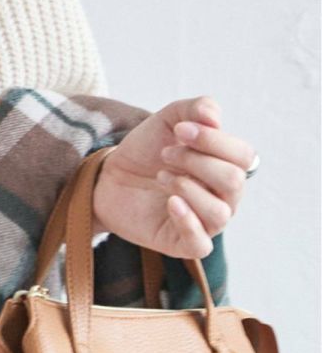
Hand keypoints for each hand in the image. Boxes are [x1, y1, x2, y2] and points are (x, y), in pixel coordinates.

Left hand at [90, 95, 256, 259]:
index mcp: (226, 166)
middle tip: (165, 154)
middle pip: (233, 181)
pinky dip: (187, 221)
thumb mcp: (167, 121)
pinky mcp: (183, 243)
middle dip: (196, 161)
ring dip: (187, 187)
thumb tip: (214, 117)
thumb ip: (195, 109)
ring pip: (220, 212)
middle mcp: (224, 196)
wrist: (109, 176)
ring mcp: (206, 222)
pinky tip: (169, 202)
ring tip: (161, 176)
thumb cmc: (147, 151)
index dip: (214, 140)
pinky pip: (201, 243)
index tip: (178, 130)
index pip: (244, 155)